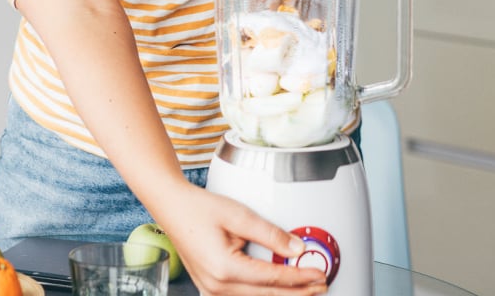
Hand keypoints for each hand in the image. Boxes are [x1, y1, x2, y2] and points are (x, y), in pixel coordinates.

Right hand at [158, 184, 327, 295]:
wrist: (173, 207)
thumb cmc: (200, 209)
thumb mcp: (239, 216)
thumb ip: (270, 234)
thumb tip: (296, 248)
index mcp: (224, 268)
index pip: (273, 279)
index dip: (300, 278)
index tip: (319, 274)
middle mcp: (217, 285)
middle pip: (267, 294)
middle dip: (297, 292)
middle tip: (321, 285)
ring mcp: (211, 289)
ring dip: (282, 294)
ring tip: (305, 287)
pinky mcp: (211, 286)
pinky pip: (243, 295)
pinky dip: (264, 292)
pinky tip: (278, 287)